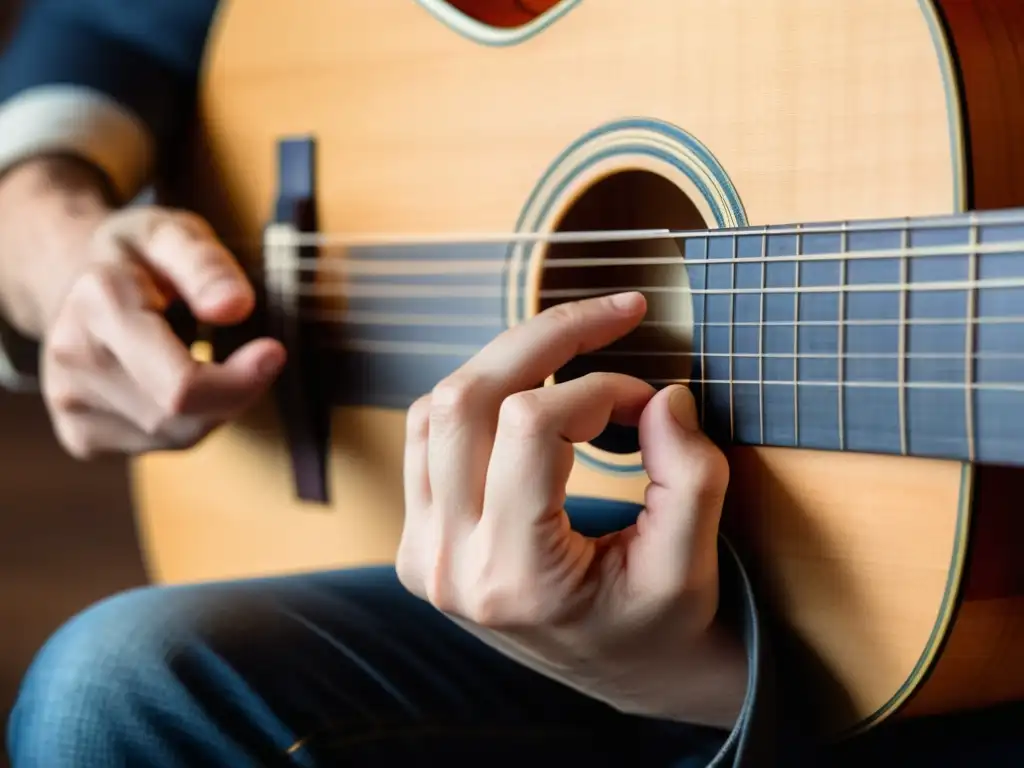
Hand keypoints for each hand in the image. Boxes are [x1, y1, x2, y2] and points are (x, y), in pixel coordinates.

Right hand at [40, 206, 285, 457]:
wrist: (75, 284)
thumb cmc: (138, 258)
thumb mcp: (175, 232)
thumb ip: (206, 263)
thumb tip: (234, 307)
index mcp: (98, 303)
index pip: (181, 385)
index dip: (240, 381)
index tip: (272, 353)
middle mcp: (73, 357)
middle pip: (181, 418)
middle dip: (231, 394)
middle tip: (247, 358)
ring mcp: (69, 402)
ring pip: (173, 437)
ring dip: (210, 409)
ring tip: (200, 361)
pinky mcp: (79, 434)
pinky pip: (156, 446)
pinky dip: (183, 423)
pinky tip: (173, 384)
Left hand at [396, 292, 746, 727]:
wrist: (617, 673)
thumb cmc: (658, 626)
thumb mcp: (691, 564)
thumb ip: (690, 476)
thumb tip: (662, 393)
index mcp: (516, 578)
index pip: (532, 428)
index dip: (599, 388)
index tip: (649, 401)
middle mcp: (449, 565)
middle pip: (466, 399)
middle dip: (544, 337)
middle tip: (612, 311)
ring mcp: (422, 551)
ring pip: (436, 407)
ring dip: (506, 361)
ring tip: (572, 349)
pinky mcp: (418, 538)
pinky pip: (425, 434)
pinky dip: (477, 394)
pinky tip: (527, 388)